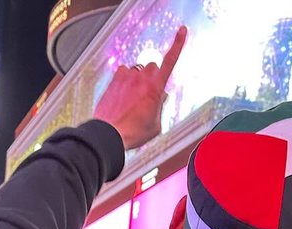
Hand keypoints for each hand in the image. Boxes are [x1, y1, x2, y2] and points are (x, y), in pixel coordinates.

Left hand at [93, 26, 186, 150]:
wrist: (109, 133)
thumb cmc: (132, 132)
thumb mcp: (155, 125)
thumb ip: (160, 107)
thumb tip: (161, 97)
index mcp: (155, 88)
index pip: (170, 61)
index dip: (178, 44)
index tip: (182, 31)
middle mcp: (142, 78)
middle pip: (153, 67)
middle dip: (153, 77)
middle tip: (148, 95)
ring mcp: (127, 76)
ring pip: (138, 70)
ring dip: (138, 79)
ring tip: (133, 99)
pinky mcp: (115, 78)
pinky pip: (124, 72)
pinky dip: (126, 80)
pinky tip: (123, 95)